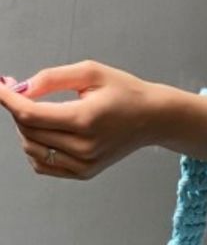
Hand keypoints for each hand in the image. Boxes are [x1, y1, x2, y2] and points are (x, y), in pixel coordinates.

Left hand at [0, 60, 158, 179]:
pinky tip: (46, 132)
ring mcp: (84, 164)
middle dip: (16, 108)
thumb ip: (52, 78)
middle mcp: (84, 147)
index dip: (6, 99)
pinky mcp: (84, 172)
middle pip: (27, 130)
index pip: (30, 114)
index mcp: (85, 119)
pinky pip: (42, 164)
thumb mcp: (91, 72)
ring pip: (31, 148)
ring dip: (25, 128)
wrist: (153, 118)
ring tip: (40, 110)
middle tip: (19, 90)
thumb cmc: (124, 91)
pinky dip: (34, 147)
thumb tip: (20, 88)